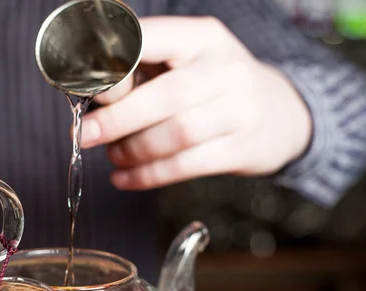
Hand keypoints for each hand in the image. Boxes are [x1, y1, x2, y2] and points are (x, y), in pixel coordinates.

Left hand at [81, 16, 311, 190]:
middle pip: (167, 96)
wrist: (279, 114)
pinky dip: (149, 175)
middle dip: (118, 119)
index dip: (117, 65)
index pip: (154, 39)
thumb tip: (92, 91)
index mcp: (203, 37)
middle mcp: (227, 69)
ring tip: (114, 155)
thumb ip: (143, 69)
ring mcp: (240, 110)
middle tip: (86, 135)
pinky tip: (126, 178)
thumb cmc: (214, 84)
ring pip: (177, 135)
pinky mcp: (242, 148)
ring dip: (134, 150)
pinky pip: (187, 166)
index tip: (89, 88)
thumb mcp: (186, 60)